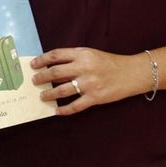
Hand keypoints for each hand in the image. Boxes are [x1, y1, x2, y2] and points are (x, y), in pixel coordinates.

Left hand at [30, 47, 148, 115]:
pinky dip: (64, 110)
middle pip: (55, 73)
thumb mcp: (92, 55)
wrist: (132, 73)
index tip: (33, 64)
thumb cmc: (110, 63)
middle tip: (34, 81)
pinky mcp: (95, 98)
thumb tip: (53, 68)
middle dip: (41, 77)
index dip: (42, 59)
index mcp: (82, 55)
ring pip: (62, 90)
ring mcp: (89, 84)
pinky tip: (57, 111)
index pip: (56, 55)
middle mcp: (84, 68)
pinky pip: (75, 106)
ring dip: (49, 94)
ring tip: (42, 96)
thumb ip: (74, 60)